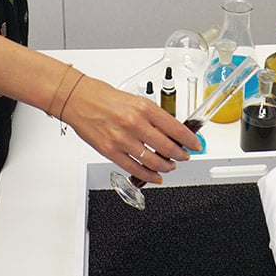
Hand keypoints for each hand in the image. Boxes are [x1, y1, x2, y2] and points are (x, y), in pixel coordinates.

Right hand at [64, 76, 200, 183]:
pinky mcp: (110, 151)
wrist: (80, 100)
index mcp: (144, 108)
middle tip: (184, 157)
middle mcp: (135, 123)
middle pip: (167, 147)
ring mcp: (122, 139)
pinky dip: (148, 176)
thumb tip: (171, 131)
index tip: (195, 145)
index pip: (175, 128)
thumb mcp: (136, 101)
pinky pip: (134, 168)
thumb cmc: (106, 98)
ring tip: (170, 166)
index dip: (189, 140)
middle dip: (180, 155)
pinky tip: (154, 176)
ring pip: (153, 161)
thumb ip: (154, 116)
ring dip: (166, 167)